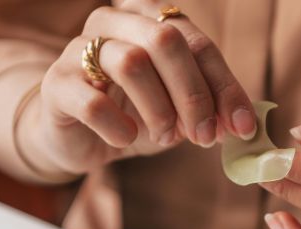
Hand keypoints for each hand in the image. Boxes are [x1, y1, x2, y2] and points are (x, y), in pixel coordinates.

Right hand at [27, 2, 255, 175]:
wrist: (79, 135)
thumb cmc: (135, 113)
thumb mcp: (180, 107)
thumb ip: (210, 107)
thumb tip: (245, 124)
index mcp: (149, 17)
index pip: (198, 42)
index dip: (225, 86)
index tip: (243, 127)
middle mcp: (113, 21)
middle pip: (166, 42)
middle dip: (194, 95)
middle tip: (205, 137)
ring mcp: (78, 48)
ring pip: (132, 63)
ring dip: (160, 111)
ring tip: (166, 138)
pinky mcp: (56, 83)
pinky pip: (93, 102)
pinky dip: (119, 126)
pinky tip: (126, 139)